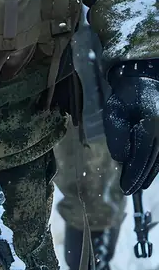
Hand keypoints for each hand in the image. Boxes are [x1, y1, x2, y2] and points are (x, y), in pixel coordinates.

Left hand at [104, 62, 158, 193]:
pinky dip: (155, 164)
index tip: (125, 187)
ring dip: (149, 173)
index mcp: (151, 122)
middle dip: (140, 177)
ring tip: (138, 185)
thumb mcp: (114, 112)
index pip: (142, 154)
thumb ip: (117, 136)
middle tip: (129, 190)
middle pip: (153, 160)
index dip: (134, 173)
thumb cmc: (125, 96)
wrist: (144, 79)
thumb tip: (123, 159)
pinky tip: (148, 172)